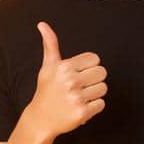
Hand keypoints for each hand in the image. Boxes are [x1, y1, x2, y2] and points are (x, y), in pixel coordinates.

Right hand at [23, 20, 106, 137]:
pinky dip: (93, 107)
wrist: (40, 119)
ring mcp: (76, 98)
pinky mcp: (82, 113)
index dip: (89, 66)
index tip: (78, 73)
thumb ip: (50, 45)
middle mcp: (70, 81)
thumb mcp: (48, 66)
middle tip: (79, 86)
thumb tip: (42, 24)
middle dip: (93, 79)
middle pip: (102, 72)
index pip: (95, 59)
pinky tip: (79, 107)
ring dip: (94, 94)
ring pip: (103, 88)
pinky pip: (101, 104)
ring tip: (78, 97)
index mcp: (64, 67)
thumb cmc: (47, 90)